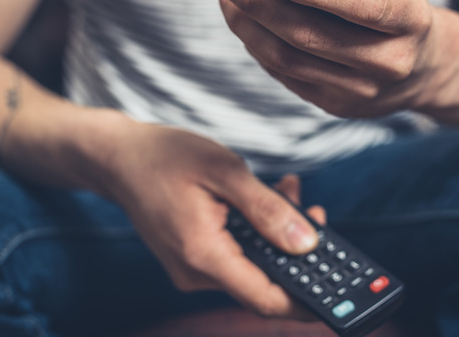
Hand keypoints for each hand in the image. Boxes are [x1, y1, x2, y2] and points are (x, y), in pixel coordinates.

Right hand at [101, 120, 324, 318]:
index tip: (340, 290)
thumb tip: (307, 243)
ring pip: (252, 265)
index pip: (265, 298)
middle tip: (314, 211)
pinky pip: (236, 255)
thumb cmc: (165, 157)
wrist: (118, 159)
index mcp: (203, 254)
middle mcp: (196, 272)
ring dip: (276, 234)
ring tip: (287, 191)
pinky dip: (256, 231)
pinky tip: (265, 198)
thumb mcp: (224, 170)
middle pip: (263, 281)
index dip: (307, 300)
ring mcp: (192, 268)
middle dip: (296, 251)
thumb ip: (267, 208)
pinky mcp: (193, 259)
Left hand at [213, 0, 456, 118]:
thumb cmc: (397, 11)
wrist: (425, 69)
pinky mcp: (337, 106)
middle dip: (259, 4)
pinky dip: (258, 44)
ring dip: (249, 25)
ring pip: (289, 59)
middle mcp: (389, 62)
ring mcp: (361, 91)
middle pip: (311, 36)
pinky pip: (286, 74)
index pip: (362, 5)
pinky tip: (244, 20)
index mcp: (411, 20)